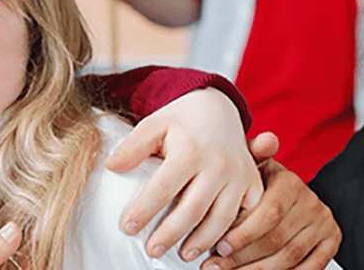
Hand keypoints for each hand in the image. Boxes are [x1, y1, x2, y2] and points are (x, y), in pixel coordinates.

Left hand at [107, 88, 257, 261]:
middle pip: (193, 208)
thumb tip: (110, 167)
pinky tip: (218, 248)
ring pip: (222, 218)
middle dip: (171, 234)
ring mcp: (240, 175)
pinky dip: (236, 235)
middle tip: (152, 250)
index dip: (144, 210)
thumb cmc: (180, 121)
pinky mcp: (253, 183)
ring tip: (183, 256)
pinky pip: (249, 216)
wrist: (218, 107)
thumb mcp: (153, 124)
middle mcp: (219, 163)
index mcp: (191, 149)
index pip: (163, 187)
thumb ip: (132, 147)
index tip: (127, 228)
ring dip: (203, 241)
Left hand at [204, 137, 339, 269]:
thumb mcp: (256, 167)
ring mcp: (323, 224)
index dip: (242, 234)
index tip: (217, 247)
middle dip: (242, 257)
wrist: (294, 195)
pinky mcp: (332, 243)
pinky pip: (309, 267)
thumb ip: (252, 155)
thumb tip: (265, 140)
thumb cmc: (264, 183)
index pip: (269, 213)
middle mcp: (311, 203)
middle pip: (277, 239)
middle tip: (215, 266)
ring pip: (290, 257)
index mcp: (291, 183)